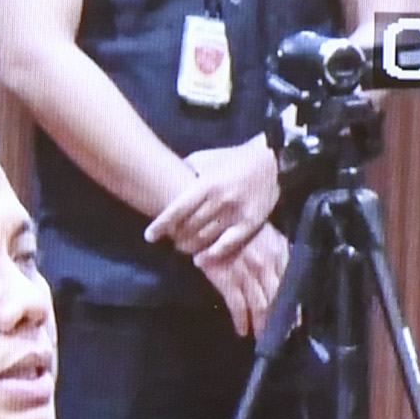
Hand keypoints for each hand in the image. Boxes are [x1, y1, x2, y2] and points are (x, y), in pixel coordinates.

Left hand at [145, 141, 280, 268]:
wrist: (270, 161)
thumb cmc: (232, 159)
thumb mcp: (205, 158)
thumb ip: (185, 170)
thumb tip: (163, 178)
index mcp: (206, 184)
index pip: (177, 210)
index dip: (161, 226)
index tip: (149, 237)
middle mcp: (219, 200)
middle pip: (189, 228)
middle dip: (175, 237)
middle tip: (170, 240)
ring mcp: (236, 213)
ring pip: (205, 238)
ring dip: (190, 246)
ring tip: (183, 247)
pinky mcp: (250, 224)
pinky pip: (227, 245)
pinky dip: (212, 255)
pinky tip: (201, 259)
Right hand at [198, 225, 288, 342]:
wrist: (207, 220)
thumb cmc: (239, 228)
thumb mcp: (267, 235)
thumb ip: (281, 253)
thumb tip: (294, 276)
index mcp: (279, 251)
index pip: (291, 284)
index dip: (293, 306)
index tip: (294, 323)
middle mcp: (266, 264)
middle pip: (277, 299)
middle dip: (279, 321)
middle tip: (280, 336)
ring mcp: (246, 272)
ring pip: (260, 305)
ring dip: (262, 325)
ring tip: (262, 338)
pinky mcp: (226, 278)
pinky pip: (237, 305)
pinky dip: (241, 320)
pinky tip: (243, 331)